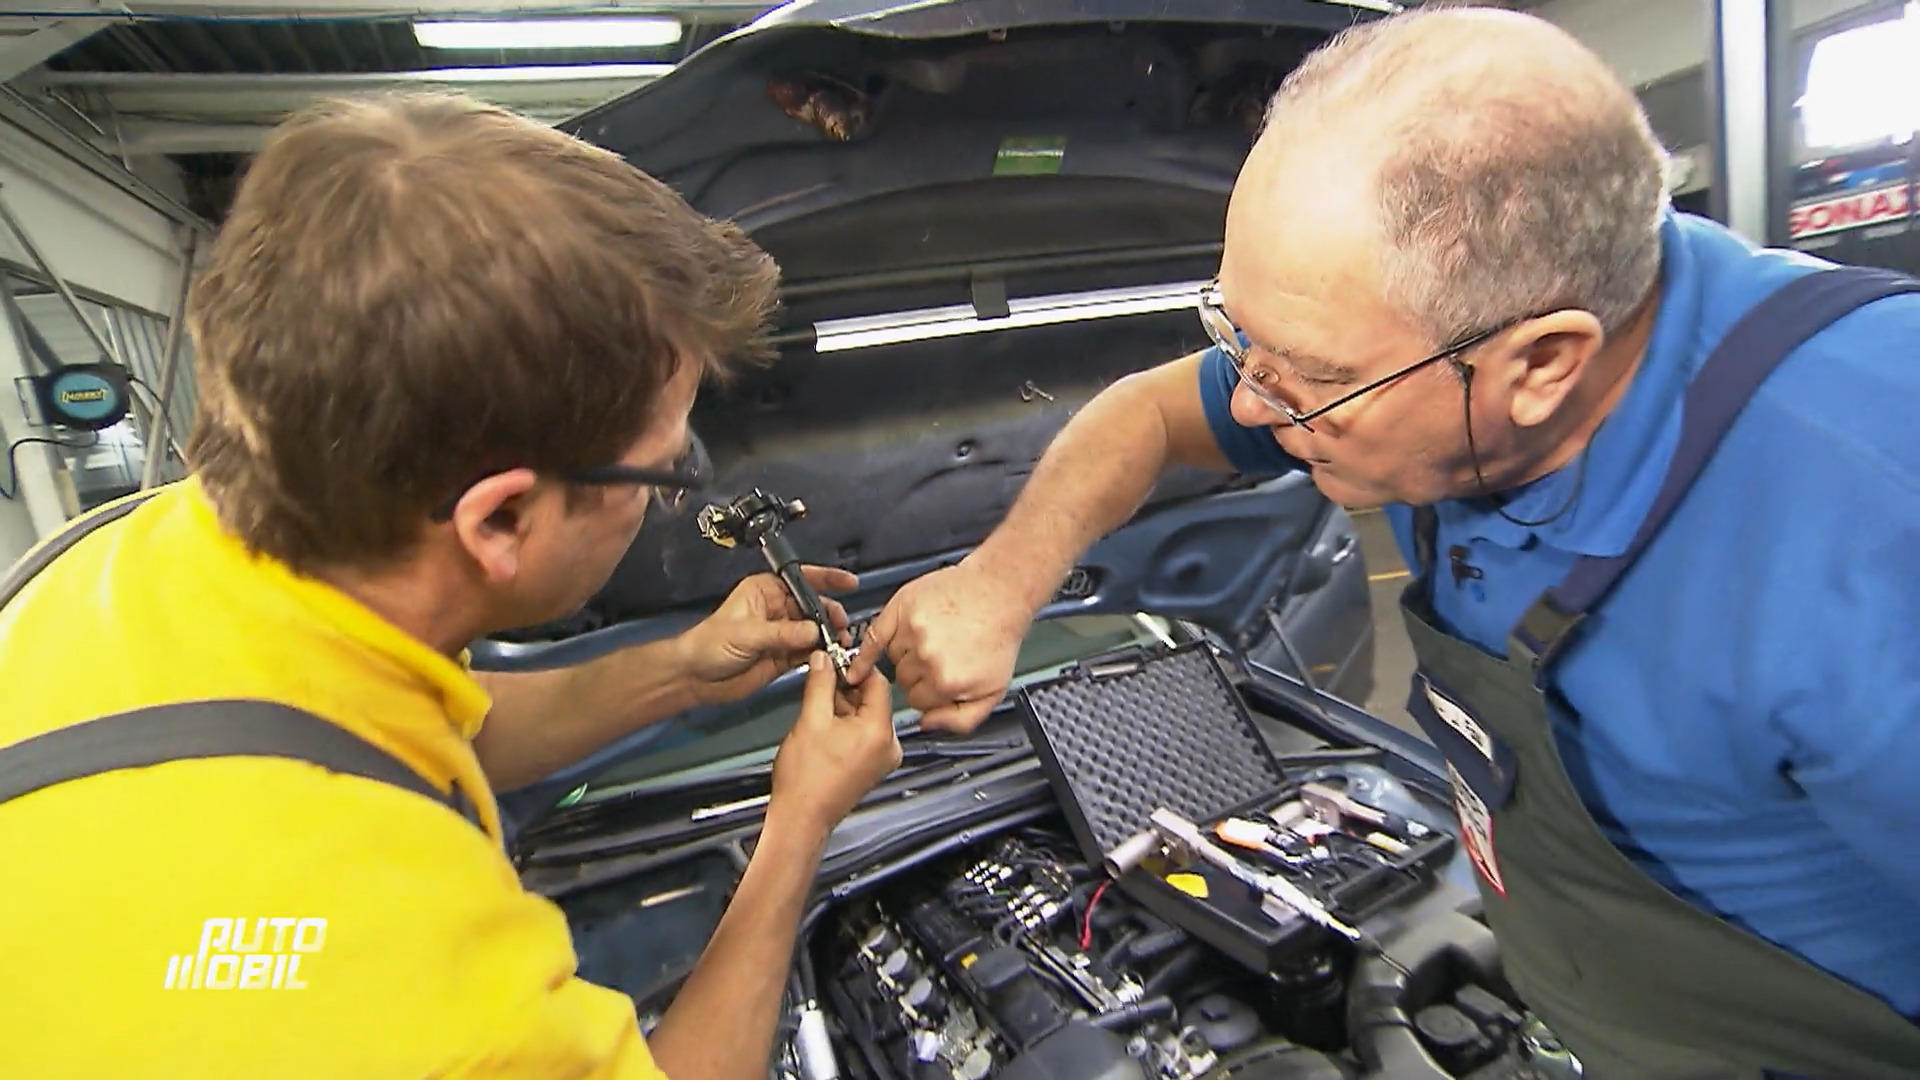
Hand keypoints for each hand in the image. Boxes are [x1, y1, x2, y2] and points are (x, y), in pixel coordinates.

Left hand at [679, 567, 856, 705]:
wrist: (696, 677)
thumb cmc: (709, 645)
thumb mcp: (745, 633)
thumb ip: (781, 633)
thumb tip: (812, 630)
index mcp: (766, 591)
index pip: (802, 580)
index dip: (827, 579)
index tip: (849, 583)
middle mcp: (778, 609)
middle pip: (814, 607)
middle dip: (831, 615)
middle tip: (841, 628)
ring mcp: (783, 633)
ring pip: (815, 630)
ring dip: (829, 637)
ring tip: (840, 645)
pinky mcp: (785, 656)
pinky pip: (809, 652)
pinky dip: (821, 655)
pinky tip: (830, 657)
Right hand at [771, 653, 902, 835]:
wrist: (801, 817)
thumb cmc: (806, 778)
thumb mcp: (810, 719)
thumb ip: (820, 683)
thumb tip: (823, 659)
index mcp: (880, 731)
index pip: (878, 682)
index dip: (855, 668)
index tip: (836, 662)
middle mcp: (888, 746)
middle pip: (873, 699)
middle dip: (846, 689)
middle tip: (821, 683)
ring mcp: (881, 758)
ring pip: (866, 716)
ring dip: (843, 707)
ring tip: (817, 709)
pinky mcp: (871, 766)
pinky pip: (863, 734)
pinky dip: (845, 725)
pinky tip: (824, 727)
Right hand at [844, 560, 1032, 733]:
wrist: (999, 591)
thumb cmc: (997, 636)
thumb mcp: (994, 690)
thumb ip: (962, 719)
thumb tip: (927, 724)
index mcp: (947, 682)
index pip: (918, 702)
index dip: (928, 693)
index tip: (937, 682)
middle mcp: (927, 658)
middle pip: (904, 681)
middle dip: (919, 674)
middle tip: (939, 657)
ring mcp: (912, 632)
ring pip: (894, 659)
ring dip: (906, 654)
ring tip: (931, 640)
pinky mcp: (902, 609)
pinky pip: (874, 636)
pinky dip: (866, 651)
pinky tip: (859, 665)